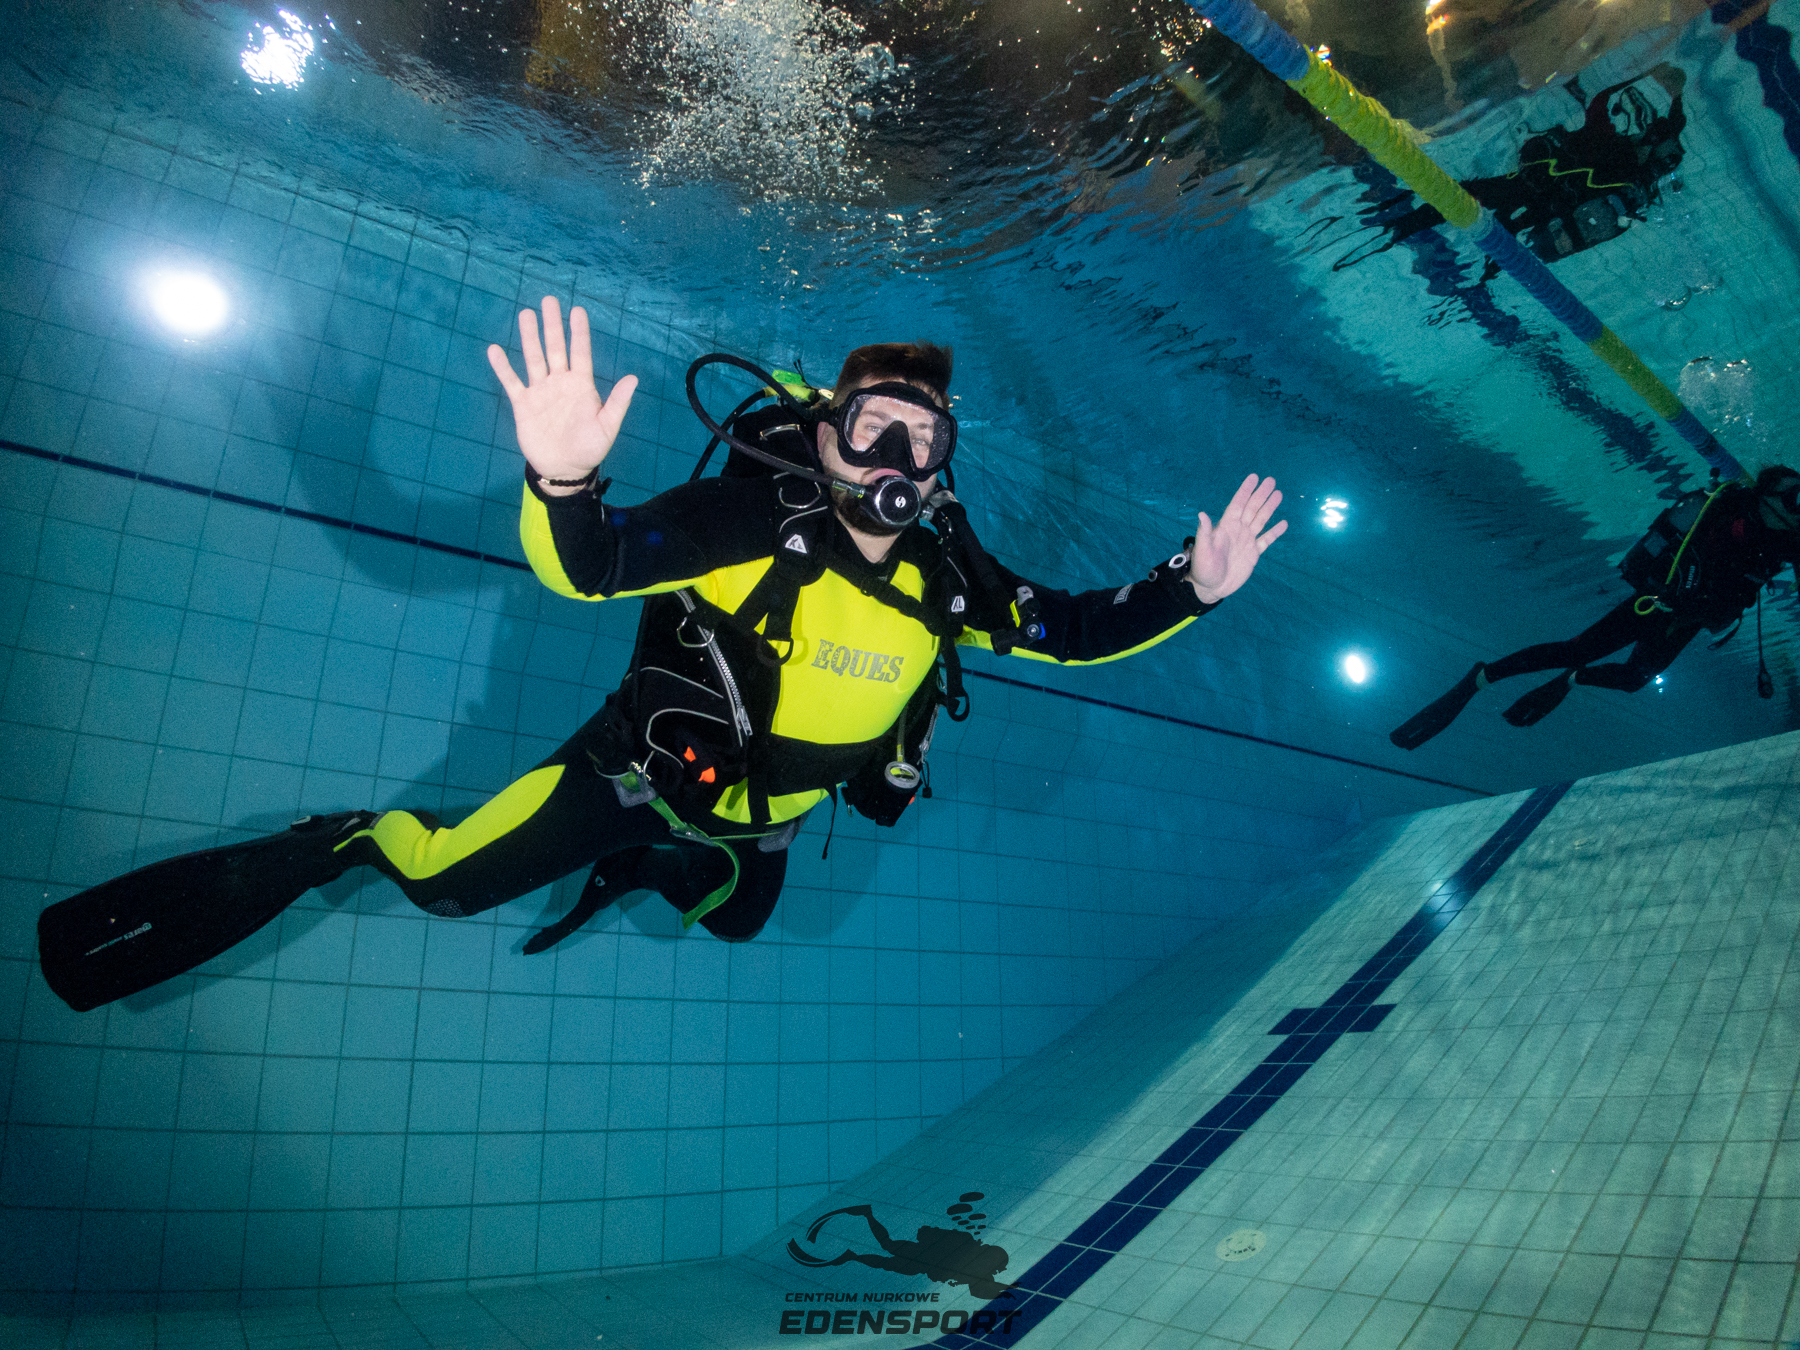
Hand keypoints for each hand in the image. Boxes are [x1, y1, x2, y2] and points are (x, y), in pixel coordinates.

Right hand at [487, 297, 637, 493]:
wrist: (564, 469)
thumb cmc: (589, 448)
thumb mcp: (607, 427)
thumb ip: (617, 402)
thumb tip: (633, 378)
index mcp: (581, 385)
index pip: (580, 352)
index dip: (579, 332)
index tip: (577, 310)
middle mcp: (560, 383)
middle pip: (555, 348)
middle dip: (552, 325)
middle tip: (548, 300)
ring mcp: (541, 391)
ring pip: (534, 358)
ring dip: (529, 337)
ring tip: (526, 314)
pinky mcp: (523, 404)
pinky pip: (511, 382)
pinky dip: (503, 367)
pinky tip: (495, 350)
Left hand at [1189, 474, 1285, 603]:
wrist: (1211, 587)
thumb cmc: (1203, 568)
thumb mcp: (1203, 550)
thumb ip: (1204, 532)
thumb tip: (1201, 514)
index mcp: (1226, 526)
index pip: (1237, 504)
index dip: (1245, 491)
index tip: (1254, 477)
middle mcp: (1238, 530)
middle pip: (1252, 508)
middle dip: (1261, 495)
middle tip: (1271, 480)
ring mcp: (1247, 541)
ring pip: (1261, 520)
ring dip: (1269, 508)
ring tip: (1278, 494)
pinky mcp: (1253, 553)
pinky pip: (1266, 540)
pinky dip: (1275, 532)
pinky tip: (1283, 523)